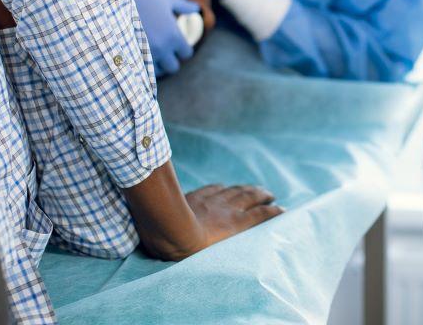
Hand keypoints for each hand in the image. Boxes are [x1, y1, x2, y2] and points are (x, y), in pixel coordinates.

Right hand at [123, 0, 198, 75]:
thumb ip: (184, 7)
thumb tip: (196, 9)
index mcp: (173, 35)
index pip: (186, 54)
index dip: (183, 48)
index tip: (178, 42)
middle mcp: (161, 48)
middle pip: (173, 67)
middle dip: (171, 58)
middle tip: (166, 48)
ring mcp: (144, 52)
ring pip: (156, 71)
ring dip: (156, 63)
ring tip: (152, 51)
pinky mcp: (129, 53)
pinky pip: (140, 68)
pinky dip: (142, 63)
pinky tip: (140, 52)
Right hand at [123, 163, 282, 261]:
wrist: (174, 233)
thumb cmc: (160, 228)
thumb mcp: (153, 215)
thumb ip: (153, 207)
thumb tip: (140, 204)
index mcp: (194, 201)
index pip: (211, 191)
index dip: (221, 190)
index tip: (227, 189)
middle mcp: (214, 202)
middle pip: (234, 191)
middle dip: (246, 189)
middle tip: (258, 189)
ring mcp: (228, 212)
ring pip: (250, 199)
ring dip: (261, 196)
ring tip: (270, 195)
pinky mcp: (239, 224)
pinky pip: (262, 216)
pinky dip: (273, 211)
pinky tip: (282, 210)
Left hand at [183, 183, 282, 250]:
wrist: (171, 231)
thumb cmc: (192, 250)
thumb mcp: (216, 254)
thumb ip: (228, 247)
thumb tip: (235, 253)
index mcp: (236, 224)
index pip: (260, 215)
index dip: (273, 212)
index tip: (283, 210)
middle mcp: (228, 209)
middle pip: (250, 197)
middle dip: (263, 195)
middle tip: (271, 195)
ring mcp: (213, 200)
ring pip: (235, 190)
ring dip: (247, 188)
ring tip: (255, 188)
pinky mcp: (198, 196)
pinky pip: (214, 188)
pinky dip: (223, 187)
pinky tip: (224, 186)